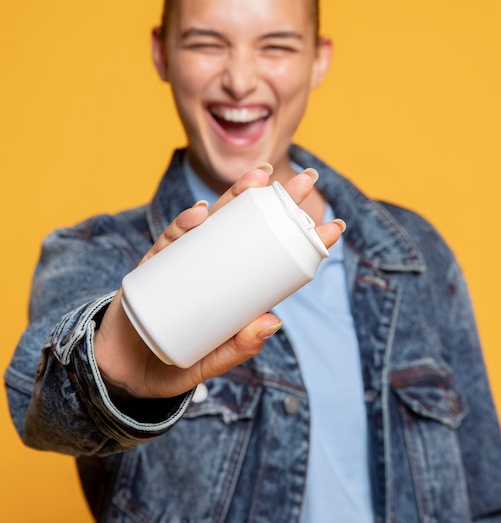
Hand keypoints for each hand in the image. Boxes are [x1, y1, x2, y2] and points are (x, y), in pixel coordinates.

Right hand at [94, 164, 343, 399]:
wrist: (122, 373)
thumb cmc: (171, 364)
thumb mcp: (210, 361)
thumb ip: (237, 347)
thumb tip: (273, 321)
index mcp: (230, 288)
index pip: (269, 256)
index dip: (298, 238)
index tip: (333, 225)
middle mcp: (210, 267)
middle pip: (245, 226)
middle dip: (273, 200)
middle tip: (303, 179)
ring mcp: (182, 261)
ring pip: (212, 222)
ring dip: (234, 197)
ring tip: (259, 178)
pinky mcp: (153, 265)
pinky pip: (169, 241)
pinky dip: (182, 226)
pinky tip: (200, 214)